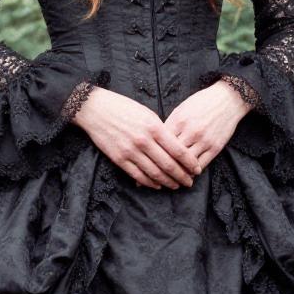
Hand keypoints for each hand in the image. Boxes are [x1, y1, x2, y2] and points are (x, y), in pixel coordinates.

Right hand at [71, 86, 200, 189]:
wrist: (96, 110)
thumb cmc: (124, 108)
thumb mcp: (148, 114)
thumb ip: (162, 130)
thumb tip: (175, 146)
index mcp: (154, 127)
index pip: (178, 150)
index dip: (190, 163)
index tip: (197, 170)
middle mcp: (144, 141)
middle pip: (168, 165)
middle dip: (182, 176)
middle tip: (190, 182)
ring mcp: (130, 151)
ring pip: (154, 173)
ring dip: (167, 182)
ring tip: (176, 185)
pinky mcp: (119, 159)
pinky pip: (138, 176)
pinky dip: (150, 183)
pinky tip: (157, 185)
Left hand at [163, 80, 254, 173]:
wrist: (227, 99)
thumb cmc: (202, 102)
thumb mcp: (182, 108)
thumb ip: (171, 124)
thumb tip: (159, 140)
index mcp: (179, 120)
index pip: (161, 142)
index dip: (155, 152)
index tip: (150, 159)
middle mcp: (190, 132)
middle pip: (172, 155)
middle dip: (164, 165)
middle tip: (158, 173)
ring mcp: (203, 140)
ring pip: (186, 163)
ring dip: (178, 172)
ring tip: (172, 177)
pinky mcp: (215, 147)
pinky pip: (201, 164)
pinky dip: (193, 171)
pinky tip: (188, 172)